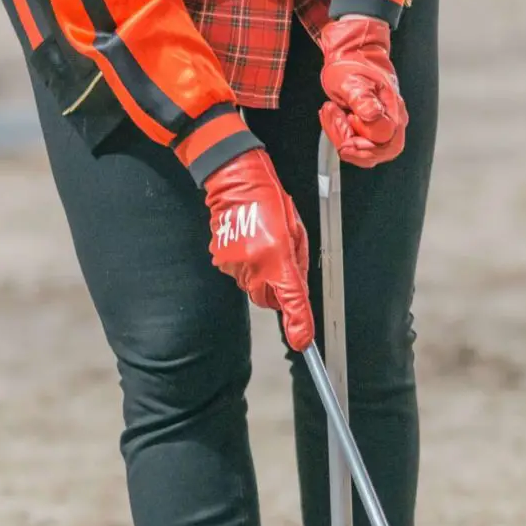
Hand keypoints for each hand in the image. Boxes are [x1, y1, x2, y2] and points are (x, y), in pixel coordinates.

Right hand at [203, 148, 313, 350]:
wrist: (236, 182)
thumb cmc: (270, 202)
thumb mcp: (296, 233)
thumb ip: (298, 268)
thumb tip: (298, 294)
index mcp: (278, 258)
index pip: (291, 299)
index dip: (299, 323)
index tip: (303, 342)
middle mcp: (254, 267)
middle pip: (270, 300)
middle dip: (278, 291)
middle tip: (281, 264)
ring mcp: (234, 267)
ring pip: (254, 289)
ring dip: (262, 276)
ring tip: (263, 245)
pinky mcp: (222, 263)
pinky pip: (240, 276)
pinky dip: (247, 266)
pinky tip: (249, 244)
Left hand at [319, 16, 407, 166]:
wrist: (351, 55)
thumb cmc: (352, 64)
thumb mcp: (352, 80)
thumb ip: (363, 100)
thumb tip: (373, 115)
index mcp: (393, 109)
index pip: (385, 140)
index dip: (364, 143)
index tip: (347, 128)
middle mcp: (392, 121)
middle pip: (378, 152)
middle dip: (352, 146)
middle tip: (335, 120)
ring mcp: (383, 127)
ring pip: (365, 153)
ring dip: (343, 137)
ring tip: (331, 111)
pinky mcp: (371, 131)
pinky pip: (358, 145)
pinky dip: (341, 135)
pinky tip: (332, 116)